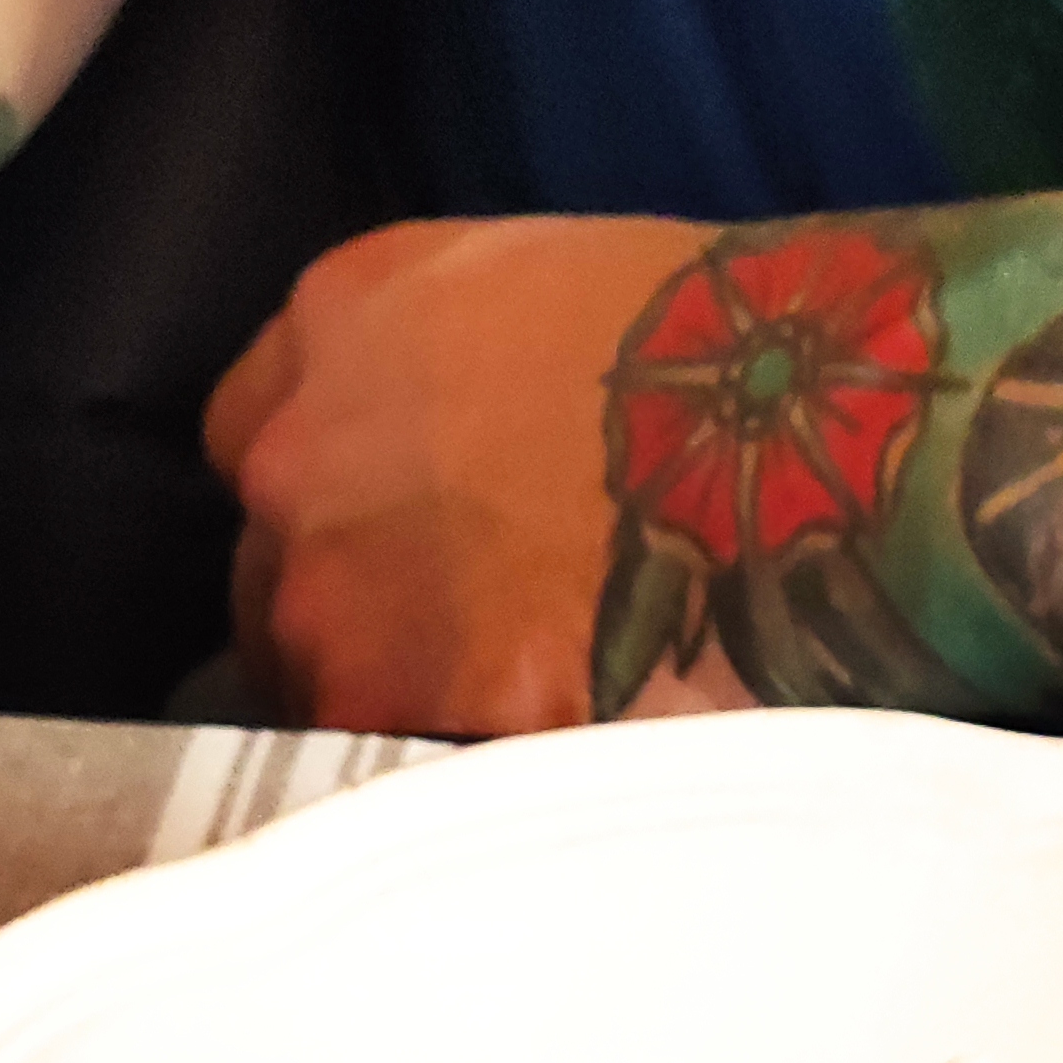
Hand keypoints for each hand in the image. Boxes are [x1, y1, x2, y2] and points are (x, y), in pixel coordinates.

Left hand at [205, 213, 707, 737]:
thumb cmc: (729, 357)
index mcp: (341, 320)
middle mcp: (300, 455)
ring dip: (403, 709)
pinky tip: (542, 758)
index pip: (259, 439)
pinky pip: (397, 764)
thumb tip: (469, 461)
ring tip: (523, 719)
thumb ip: (458, 372)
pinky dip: (453, 772)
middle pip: (279, 577)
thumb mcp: (551, 290)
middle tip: (476, 653)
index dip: (337, 509)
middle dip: (359, 619)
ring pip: (323, 688)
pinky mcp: (397, 708)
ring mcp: (336, 592)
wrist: (803, 451)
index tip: (397, 549)